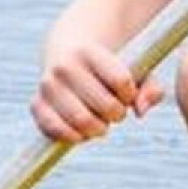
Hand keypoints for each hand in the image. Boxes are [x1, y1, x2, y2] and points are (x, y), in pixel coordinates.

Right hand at [31, 41, 164, 143]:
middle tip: (117, 111)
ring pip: (82, 121)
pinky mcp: (36, 104)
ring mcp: (47, 86)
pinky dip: (75, 137)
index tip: (127, 92)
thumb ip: (150, 87)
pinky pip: (55, 130)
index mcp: (89, 51)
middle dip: (117, 114)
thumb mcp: (134, 68)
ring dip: (99, 129)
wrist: (67, 51)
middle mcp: (64, 67)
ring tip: (102, 122)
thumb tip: (141, 111)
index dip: (130, 94)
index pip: (121, 81)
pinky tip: (84, 132)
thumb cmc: (109, 66)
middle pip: (105, 105)